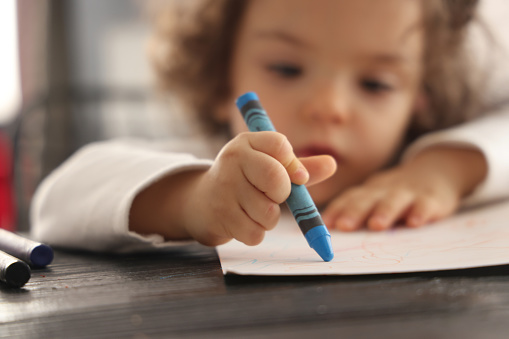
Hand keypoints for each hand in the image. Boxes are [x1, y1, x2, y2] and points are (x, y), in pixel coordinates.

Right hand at [130, 132, 335, 246]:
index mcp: (247, 142)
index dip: (294, 165)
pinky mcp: (220, 214)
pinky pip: (255, 233)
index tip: (297, 177)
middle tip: (272, 196)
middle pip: (276, 179)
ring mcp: (224, 187)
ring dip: (268, 218)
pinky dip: (256, 233)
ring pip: (268, 212)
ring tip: (253, 209)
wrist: (203, 201)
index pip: (280, 145)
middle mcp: (233, 158)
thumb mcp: (269, 166)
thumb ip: (299, 166)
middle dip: (282, 194)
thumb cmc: (245, 180)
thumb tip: (332, 164)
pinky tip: (242, 221)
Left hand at [322, 147, 486, 230]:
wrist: (436, 172)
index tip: (325, 224)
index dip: (337, 209)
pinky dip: (421, 212)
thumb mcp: (375, 197)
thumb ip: (354, 211)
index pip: (350, 198)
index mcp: (369, 192)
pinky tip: (415, 222)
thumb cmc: (395, 193)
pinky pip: (426, 205)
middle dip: (354, 212)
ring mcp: (409, 193)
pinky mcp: (432, 199)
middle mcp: (385, 190)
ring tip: (376, 225)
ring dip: (384, 212)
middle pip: (368, 199)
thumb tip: (328, 229)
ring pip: (394, 201)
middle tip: (344, 226)